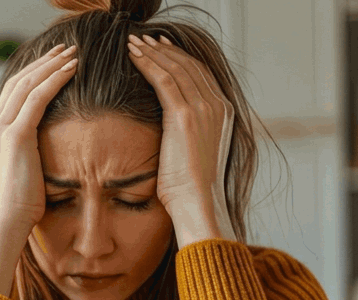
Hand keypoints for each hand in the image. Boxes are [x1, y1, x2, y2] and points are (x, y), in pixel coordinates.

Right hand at [0, 43, 77, 294]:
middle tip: (65, 48)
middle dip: (43, 61)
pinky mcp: (16, 135)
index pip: (12, 91)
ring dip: (52, 64)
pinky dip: (56, 79)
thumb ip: (29, 154)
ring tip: (72, 53)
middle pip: (18, 80)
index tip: (53, 62)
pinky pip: (38, 96)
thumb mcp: (24, 172)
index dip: (33, 73)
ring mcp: (2, 128)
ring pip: (28, 83)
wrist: (8, 222)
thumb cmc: (20, 205)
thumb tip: (47, 151)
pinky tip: (72, 70)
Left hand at [127, 34, 235, 244]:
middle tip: (142, 39)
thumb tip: (171, 126)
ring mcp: (204, 109)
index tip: (159, 47)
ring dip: (152, 52)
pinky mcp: (185, 116)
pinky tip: (133, 57)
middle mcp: (217, 105)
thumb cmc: (190, 186)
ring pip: (175, 68)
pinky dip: (147, 65)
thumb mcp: (195, 151)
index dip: (178, 57)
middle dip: (163, 49)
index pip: (199, 73)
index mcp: (223, 112)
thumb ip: (188, 130)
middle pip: (188, 65)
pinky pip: (164, 80)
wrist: (197, 203)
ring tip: (133, 43)